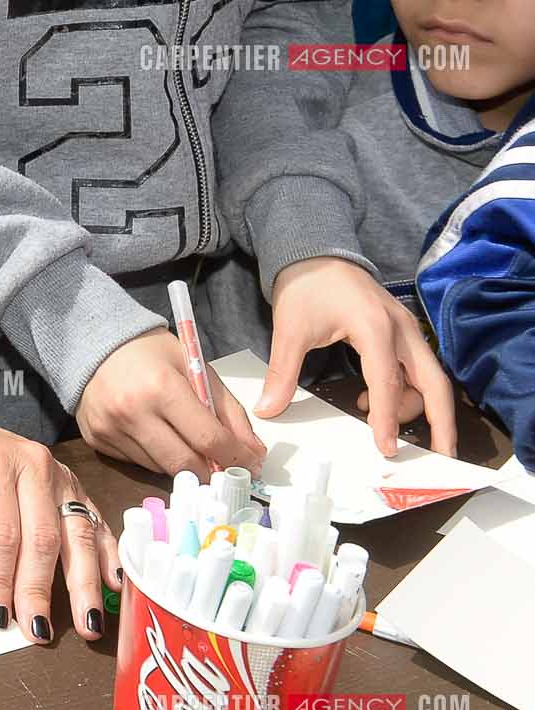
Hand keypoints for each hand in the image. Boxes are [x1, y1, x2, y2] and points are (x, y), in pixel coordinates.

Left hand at [0, 395, 121, 642]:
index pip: (0, 532)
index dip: (1, 579)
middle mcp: (31, 463)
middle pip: (42, 537)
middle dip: (39, 589)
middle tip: (37, 632)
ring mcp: (58, 473)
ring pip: (77, 533)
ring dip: (83, 582)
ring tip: (86, 624)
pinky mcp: (73, 484)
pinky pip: (95, 521)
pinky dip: (108, 554)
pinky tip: (112, 584)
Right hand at [76, 327, 268, 476]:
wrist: (94, 344)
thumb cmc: (152, 353)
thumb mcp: (197, 368)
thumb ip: (229, 410)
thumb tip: (254, 453)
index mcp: (162, 387)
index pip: (208, 438)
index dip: (236, 458)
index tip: (250, 466)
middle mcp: (133, 411)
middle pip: (185, 463)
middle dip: (211, 472)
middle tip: (222, 468)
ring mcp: (110, 428)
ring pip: (160, 468)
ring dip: (182, 464)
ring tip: (185, 444)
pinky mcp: (96, 439)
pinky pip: (137, 463)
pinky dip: (154, 457)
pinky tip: (154, 436)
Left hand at [264, 256, 457, 457]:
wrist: (314, 253)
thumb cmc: (305, 287)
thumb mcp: (290, 330)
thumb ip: (283, 373)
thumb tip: (268, 409)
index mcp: (375, 327)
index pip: (388, 381)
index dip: (388, 418)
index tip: (385, 448)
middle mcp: (402, 329)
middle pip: (435, 382)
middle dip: (441, 422)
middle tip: (441, 456)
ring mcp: (407, 330)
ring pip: (429, 378)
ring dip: (417, 407)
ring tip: (381, 426)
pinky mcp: (403, 332)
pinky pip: (418, 369)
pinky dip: (407, 391)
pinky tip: (372, 401)